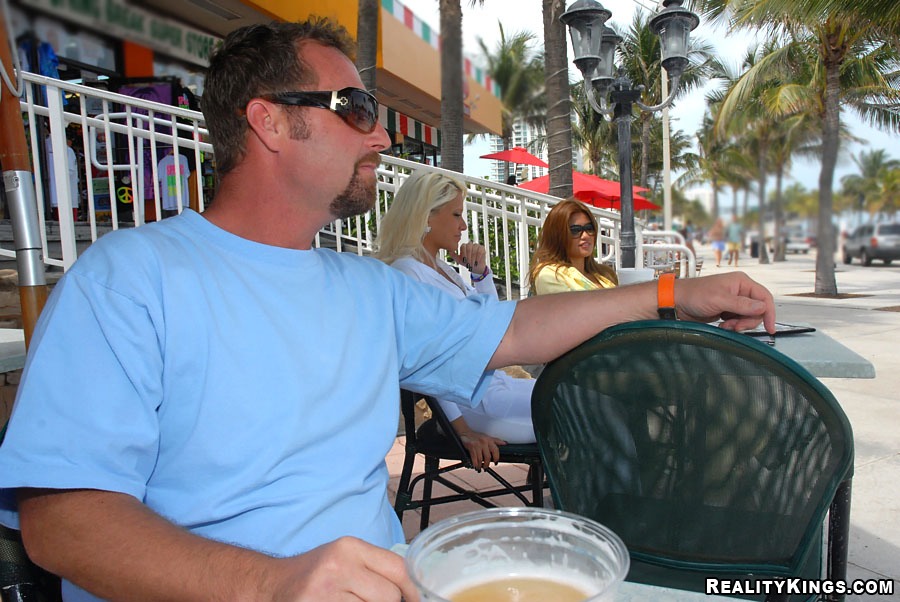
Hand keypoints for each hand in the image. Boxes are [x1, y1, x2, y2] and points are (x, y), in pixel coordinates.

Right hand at [270, 537, 418, 601]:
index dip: (414, 590)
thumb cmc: (315, 574)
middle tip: (371, 601)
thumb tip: (412, 589)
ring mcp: (326, 593)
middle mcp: (338, 567)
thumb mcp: (345, 558)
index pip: (398, 568)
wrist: (273, 586)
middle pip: (389, 596)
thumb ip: (376, 567)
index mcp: (349, 548)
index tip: (418, 600)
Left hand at [449, 243, 486, 273]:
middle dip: (468, 256)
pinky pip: (480, 251)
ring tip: (472, 264)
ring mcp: (476, 245)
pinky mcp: (482, 248)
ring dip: (473, 258)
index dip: (463, 254)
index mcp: (464, 246)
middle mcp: (470, 244)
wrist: (476, 268)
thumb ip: (454, 255)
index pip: (463, 246)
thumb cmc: (467, 263)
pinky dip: (478, 257)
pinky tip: (477, 262)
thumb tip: (450, 251)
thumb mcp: (459, 260)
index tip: (464, 261)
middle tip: (469, 263)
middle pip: (468, 247)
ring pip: (474, 249)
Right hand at [458, 430, 505, 470]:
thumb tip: (505, 443)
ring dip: (480, 465)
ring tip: (480, 467)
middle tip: (486, 467)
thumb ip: (496, 441)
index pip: (495, 450)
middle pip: (488, 457)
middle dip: (487, 464)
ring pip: (481, 459)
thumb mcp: (487, 437)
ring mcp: (477, 445)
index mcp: (489, 440)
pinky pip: (474, 458)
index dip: (496, 458)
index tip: (495, 463)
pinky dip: (475, 464)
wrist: (465, 432)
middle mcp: (484, 442)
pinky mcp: (471, 447)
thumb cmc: (477, 436)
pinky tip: (475, 466)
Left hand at [674, 272, 775, 332]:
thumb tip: (762, 307)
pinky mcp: (726, 311)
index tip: (770, 328)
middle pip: (758, 310)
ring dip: (739, 325)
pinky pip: (738, 321)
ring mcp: (733, 301)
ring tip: (725, 325)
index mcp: (741, 282)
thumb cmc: (694, 295)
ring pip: (748, 318)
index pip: (764, 297)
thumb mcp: (720, 299)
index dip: (769, 313)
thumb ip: (742, 305)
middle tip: (735, 326)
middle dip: (748, 321)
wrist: (677, 302)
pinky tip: (722, 325)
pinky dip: (733, 326)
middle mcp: (739, 291)